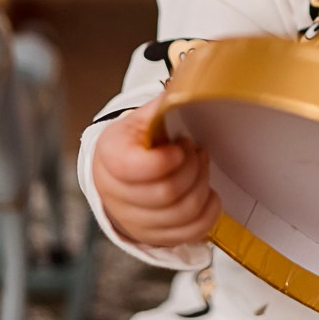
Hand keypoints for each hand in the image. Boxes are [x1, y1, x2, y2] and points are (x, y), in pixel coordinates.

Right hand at [92, 96, 219, 247]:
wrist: (119, 173)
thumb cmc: (134, 144)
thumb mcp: (141, 118)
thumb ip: (162, 105)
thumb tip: (189, 83)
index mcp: (109, 157)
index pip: (134, 168)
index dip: (166, 159)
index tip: (180, 146)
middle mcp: (115, 194)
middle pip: (166, 192)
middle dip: (192, 168)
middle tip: (195, 152)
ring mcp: (134, 220)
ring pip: (182, 213)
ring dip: (202, 186)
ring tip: (199, 168)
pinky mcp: (154, 236)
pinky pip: (190, 232)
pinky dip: (209, 212)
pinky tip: (207, 192)